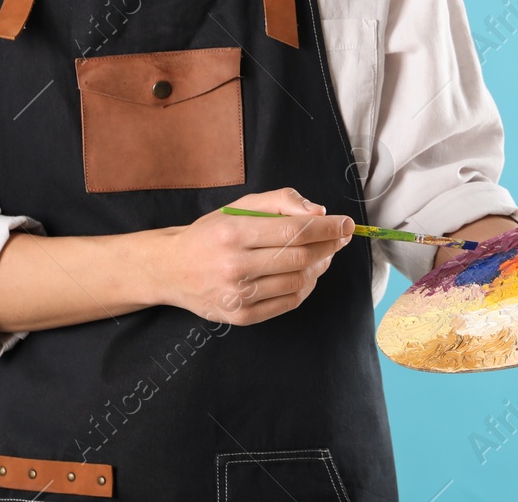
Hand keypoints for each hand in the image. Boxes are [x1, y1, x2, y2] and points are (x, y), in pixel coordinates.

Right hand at [157, 187, 352, 325]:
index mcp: (234, 233)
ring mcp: (237, 295)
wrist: (171, 268)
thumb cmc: (212, 232)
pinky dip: (306, 287)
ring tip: (323, 254)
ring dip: (320, 266)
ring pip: (298, 281)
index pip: (295, 231)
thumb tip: (319, 211)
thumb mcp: (240, 206)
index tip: (346, 223)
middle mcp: (234, 266)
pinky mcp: (241, 317)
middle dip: (329, 246)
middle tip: (340, 237)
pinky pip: (288, 302)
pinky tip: (307, 273)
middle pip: (301, 257)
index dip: (327, 228)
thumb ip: (281, 201)